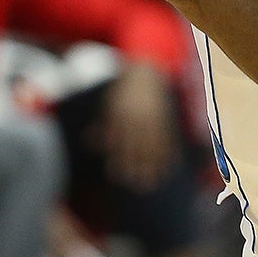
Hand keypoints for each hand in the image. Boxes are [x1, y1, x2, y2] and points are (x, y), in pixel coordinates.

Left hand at [100, 61, 177, 191]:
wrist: (145, 71)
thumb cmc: (122, 92)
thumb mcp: (109, 106)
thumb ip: (102, 125)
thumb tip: (87, 142)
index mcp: (122, 115)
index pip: (120, 142)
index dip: (119, 161)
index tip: (119, 177)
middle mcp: (139, 117)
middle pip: (138, 147)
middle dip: (138, 167)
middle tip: (138, 185)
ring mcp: (154, 118)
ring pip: (155, 145)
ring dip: (155, 165)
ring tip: (155, 181)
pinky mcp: (166, 117)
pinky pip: (169, 138)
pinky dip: (170, 152)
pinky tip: (170, 166)